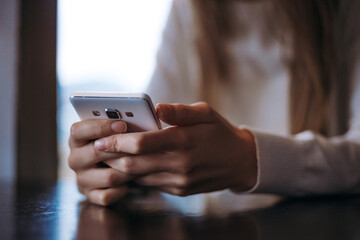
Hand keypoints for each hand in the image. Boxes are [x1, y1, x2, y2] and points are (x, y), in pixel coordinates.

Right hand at [68, 119, 133, 205]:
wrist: (112, 167)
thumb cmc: (115, 142)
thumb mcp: (112, 130)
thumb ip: (117, 123)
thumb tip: (136, 117)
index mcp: (76, 138)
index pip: (79, 130)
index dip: (101, 127)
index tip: (123, 124)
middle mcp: (75, 159)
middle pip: (96, 153)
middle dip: (121, 148)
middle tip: (141, 145)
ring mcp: (81, 179)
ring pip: (109, 177)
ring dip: (129, 171)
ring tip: (144, 163)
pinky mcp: (90, 196)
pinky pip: (108, 196)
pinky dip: (122, 190)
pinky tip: (131, 182)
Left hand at [94, 102, 257, 195]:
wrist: (240, 162)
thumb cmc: (220, 132)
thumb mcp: (206, 113)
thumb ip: (180, 111)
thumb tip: (156, 108)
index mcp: (185, 141)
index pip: (142, 144)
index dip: (118, 141)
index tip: (102, 137)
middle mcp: (180, 165)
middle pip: (134, 165)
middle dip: (112, 157)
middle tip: (97, 148)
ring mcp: (179, 181)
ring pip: (139, 177)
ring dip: (120, 168)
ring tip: (107, 157)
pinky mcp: (179, 190)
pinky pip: (151, 184)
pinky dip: (136, 176)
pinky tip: (129, 166)